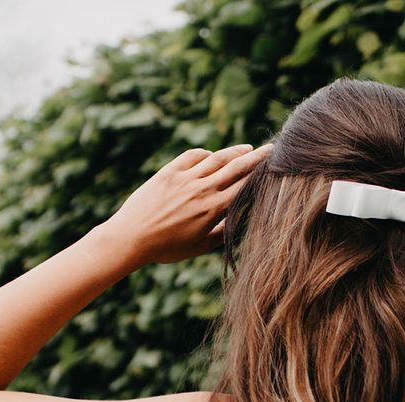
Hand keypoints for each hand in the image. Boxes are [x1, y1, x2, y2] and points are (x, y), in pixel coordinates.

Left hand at [107, 143, 273, 263]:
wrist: (131, 238)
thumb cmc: (164, 249)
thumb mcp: (197, 247)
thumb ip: (219, 235)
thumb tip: (235, 226)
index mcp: (213, 210)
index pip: (244, 186)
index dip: (260, 174)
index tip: (273, 167)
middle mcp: (202, 190)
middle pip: (236, 167)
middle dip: (256, 157)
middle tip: (272, 149)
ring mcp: (185, 179)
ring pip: (216, 158)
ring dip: (234, 152)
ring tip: (247, 148)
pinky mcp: (168, 172)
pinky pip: (192, 156)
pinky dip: (205, 154)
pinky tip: (211, 155)